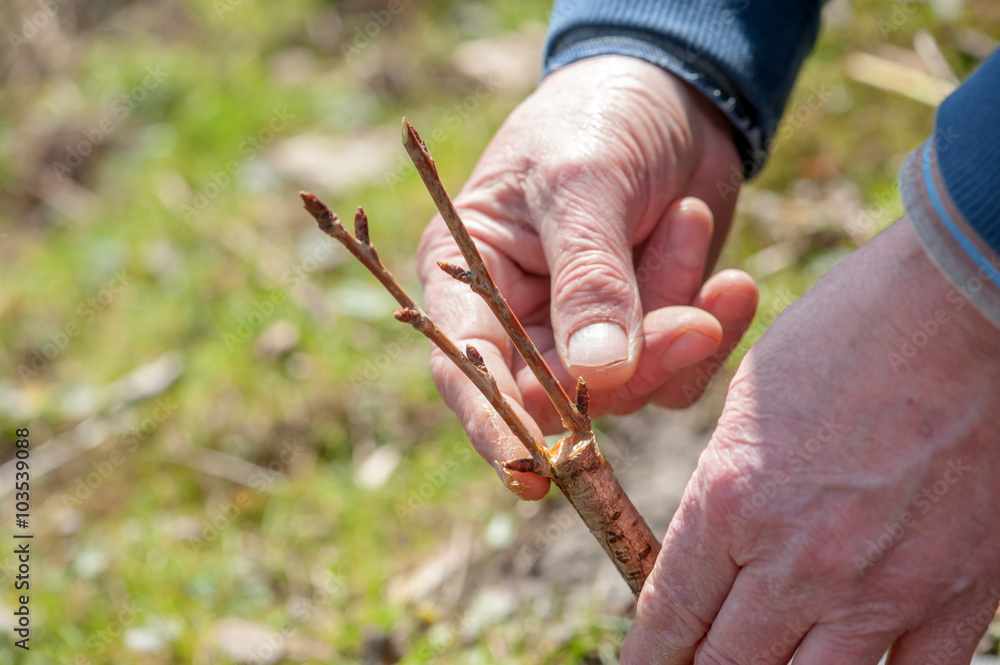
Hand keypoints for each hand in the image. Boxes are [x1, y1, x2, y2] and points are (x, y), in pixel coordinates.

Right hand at [417, 56, 757, 498]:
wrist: (676, 95)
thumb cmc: (600, 118)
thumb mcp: (584, 182)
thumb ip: (590, 278)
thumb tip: (596, 377)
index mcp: (471, 276)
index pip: (467, 367)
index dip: (492, 425)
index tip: (529, 476)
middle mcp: (521, 318)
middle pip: (560, 394)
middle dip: (635, 366)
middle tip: (695, 322)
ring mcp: (587, 334)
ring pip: (629, 388)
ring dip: (678, 325)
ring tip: (688, 222)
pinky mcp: (647, 336)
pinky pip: (680, 372)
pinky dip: (712, 329)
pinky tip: (731, 278)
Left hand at [623, 216, 999, 663]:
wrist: (958, 303)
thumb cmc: (844, 336)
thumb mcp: (748, 409)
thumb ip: (727, 497)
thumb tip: (716, 563)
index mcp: (731, 500)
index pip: (671, 615)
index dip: (648, 655)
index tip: (643, 664)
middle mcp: (799, 558)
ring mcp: (883, 585)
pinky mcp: (959, 591)